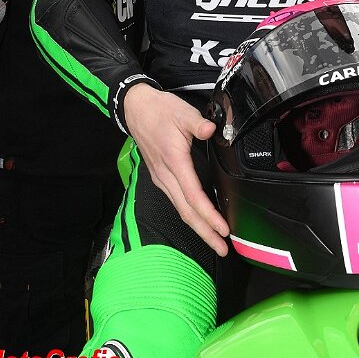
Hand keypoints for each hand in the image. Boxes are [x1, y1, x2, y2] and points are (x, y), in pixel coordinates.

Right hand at [124, 83, 229, 255]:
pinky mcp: (161, 176)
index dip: (209, 215)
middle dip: (205, 233)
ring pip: (181, 209)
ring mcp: (161, 178)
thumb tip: (212, 130)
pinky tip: (199, 219)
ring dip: (198, 227)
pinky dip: (190, 214)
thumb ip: (198, 123)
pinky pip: (176, 201)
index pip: (194, 196)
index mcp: (174, 161)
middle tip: (222, 248)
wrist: (135, 108)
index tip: (223, 229)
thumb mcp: (182, 112)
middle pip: (186, 212)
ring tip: (214, 240)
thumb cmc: (159, 110)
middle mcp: (166, 175)